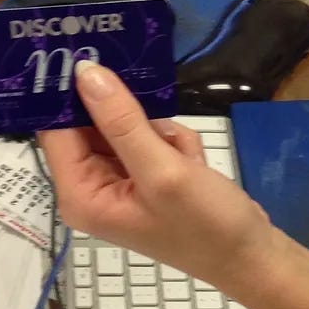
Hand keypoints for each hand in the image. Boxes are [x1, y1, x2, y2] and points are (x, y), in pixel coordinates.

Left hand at [39, 63, 275, 290]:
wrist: (252, 256)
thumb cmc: (205, 225)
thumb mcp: (163, 171)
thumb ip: (122, 121)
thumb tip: (85, 73)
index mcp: (80, 194)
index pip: (57, 129)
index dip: (69, 92)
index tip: (91, 53)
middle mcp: (91, 188)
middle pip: (91, 124)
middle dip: (131, 117)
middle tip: (161, 126)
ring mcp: (119, 182)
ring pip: (127, 126)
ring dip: (161, 133)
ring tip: (187, 161)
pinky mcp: (144, 177)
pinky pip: (149, 138)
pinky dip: (174, 143)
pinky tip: (194, 165)